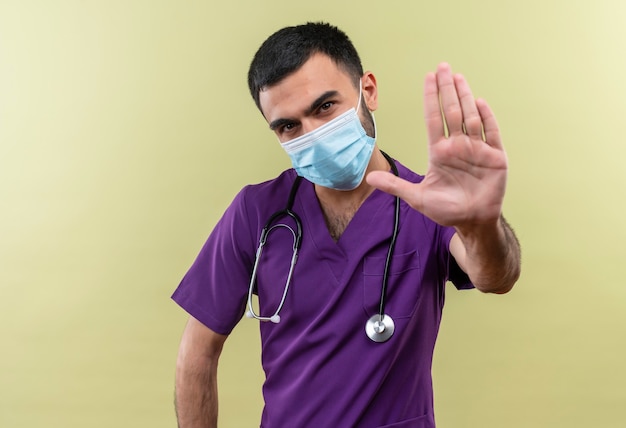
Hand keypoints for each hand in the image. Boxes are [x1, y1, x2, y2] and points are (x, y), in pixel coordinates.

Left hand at [367, 63, 507, 229]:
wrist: (472, 222)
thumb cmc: (446, 209)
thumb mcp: (417, 198)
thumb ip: (395, 186)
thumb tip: (368, 179)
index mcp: (440, 152)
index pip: (433, 119)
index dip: (431, 98)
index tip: (428, 78)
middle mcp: (458, 146)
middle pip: (451, 112)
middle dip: (446, 90)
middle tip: (443, 67)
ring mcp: (477, 150)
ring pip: (470, 117)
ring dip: (464, 97)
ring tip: (458, 78)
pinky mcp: (495, 157)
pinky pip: (491, 133)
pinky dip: (486, 118)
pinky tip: (479, 102)